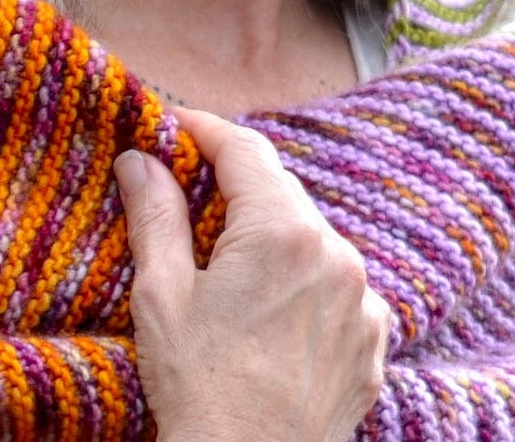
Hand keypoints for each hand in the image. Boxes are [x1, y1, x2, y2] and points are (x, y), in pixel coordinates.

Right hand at [114, 106, 387, 441]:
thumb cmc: (200, 389)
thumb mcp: (163, 294)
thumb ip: (155, 214)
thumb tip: (142, 159)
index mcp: (284, 233)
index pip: (245, 150)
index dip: (206, 129)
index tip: (174, 124)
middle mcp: (337, 256)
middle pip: (280, 193)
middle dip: (234, 185)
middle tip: (187, 187)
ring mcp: (362, 303)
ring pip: (311, 240)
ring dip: (271, 237)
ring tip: (225, 262)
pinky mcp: (373, 345)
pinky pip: (337, 291)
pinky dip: (303, 285)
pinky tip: (267, 312)